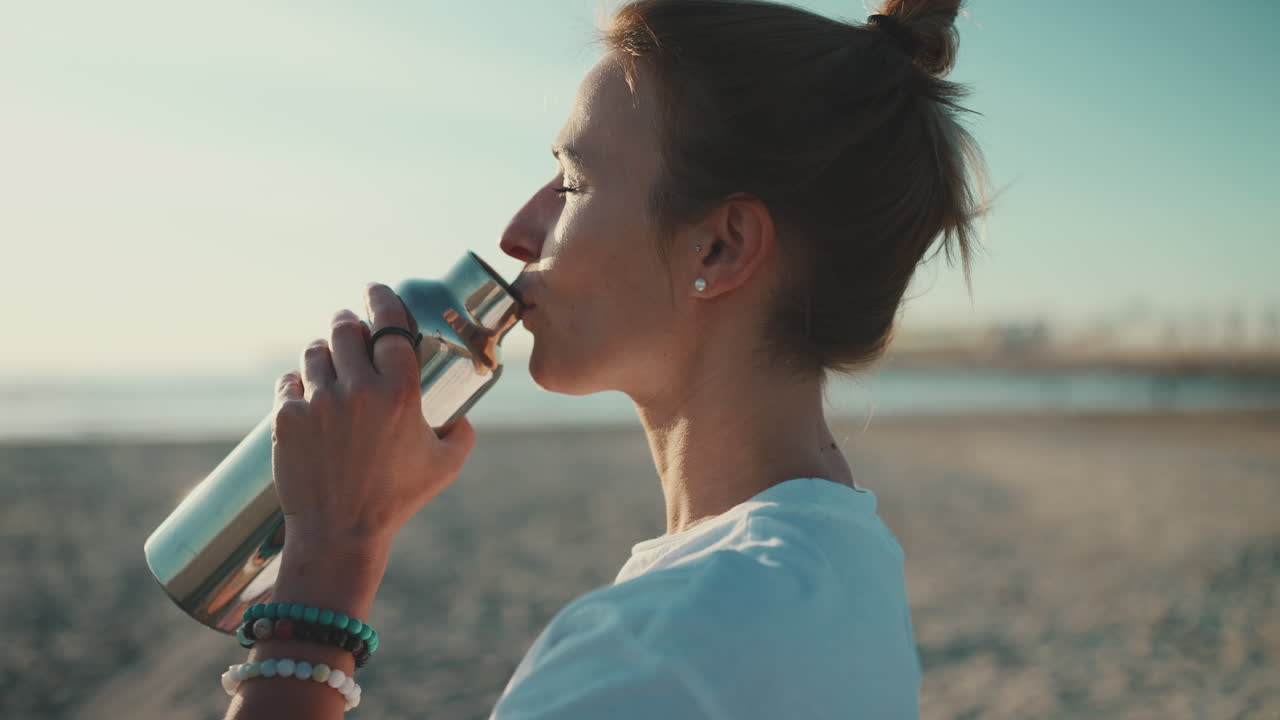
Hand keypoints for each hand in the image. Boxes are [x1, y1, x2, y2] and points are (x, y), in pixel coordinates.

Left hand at [270, 282, 477, 557]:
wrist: (340, 534)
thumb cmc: (397, 499)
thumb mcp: (446, 465)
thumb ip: (462, 432)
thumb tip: (461, 415)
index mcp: (400, 393)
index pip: (390, 325)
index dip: (382, 300)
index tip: (376, 291)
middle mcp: (358, 390)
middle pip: (346, 328)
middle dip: (348, 321)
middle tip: (350, 327)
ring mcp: (319, 402)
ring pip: (314, 351)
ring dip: (322, 351)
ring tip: (327, 363)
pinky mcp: (286, 418)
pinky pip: (288, 382)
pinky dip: (297, 384)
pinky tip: (305, 394)